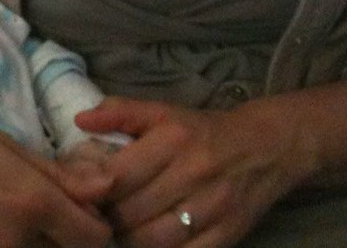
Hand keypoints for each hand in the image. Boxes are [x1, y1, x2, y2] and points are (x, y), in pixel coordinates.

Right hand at [0, 96, 113, 247]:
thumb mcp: (2, 144)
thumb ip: (57, 172)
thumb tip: (105, 185)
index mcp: (31, 206)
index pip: (96, 237)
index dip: (97, 220)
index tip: (87, 202)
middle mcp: (14, 246)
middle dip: (72, 236)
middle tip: (61, 209)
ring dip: (43, 242)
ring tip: (25, 213)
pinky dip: (11, 246)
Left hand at [76, 97, 315, 247]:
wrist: (266, 148)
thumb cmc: (203, 131)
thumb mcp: (163, 112)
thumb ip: (119, 112)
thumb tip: (79, 121)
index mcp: (174, 138)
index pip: (117, 176)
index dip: (93, 190)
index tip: (86, 191)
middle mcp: (194, 172)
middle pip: (129, 213)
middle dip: (109, 216)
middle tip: (104, 211)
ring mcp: (213, 208)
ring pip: (150, 241)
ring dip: (129, 238)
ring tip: (125, 226)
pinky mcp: (227, 235)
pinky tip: (152, 239)